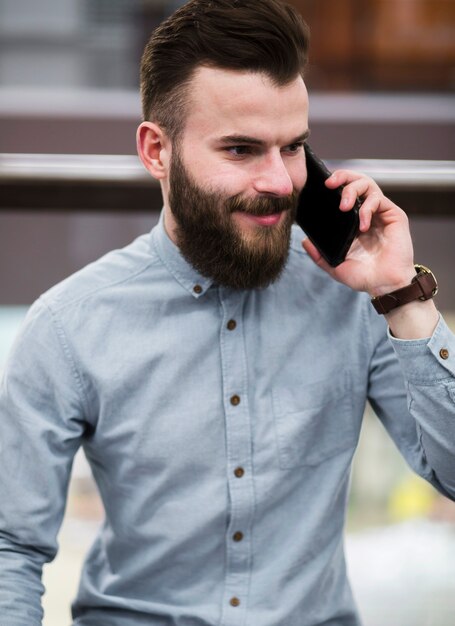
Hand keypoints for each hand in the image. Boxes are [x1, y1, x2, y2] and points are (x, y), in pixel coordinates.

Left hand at [301, 169, 415, 296]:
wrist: (384, 286)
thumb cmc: (364, 276)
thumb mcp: (335, 266)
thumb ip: (319, 255)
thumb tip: (304, 241)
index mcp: (353, 221)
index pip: (344, 193)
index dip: (334, 184)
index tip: (321, 186)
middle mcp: (367, 213)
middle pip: (356, 181)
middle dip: (342, 176)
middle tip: (329, 183)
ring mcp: (380, 213)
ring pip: (368, 184)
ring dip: (352, 190)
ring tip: (344, 206)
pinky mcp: (394, 215)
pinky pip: (379, 199)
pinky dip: (367, 208)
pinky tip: (362, 225)